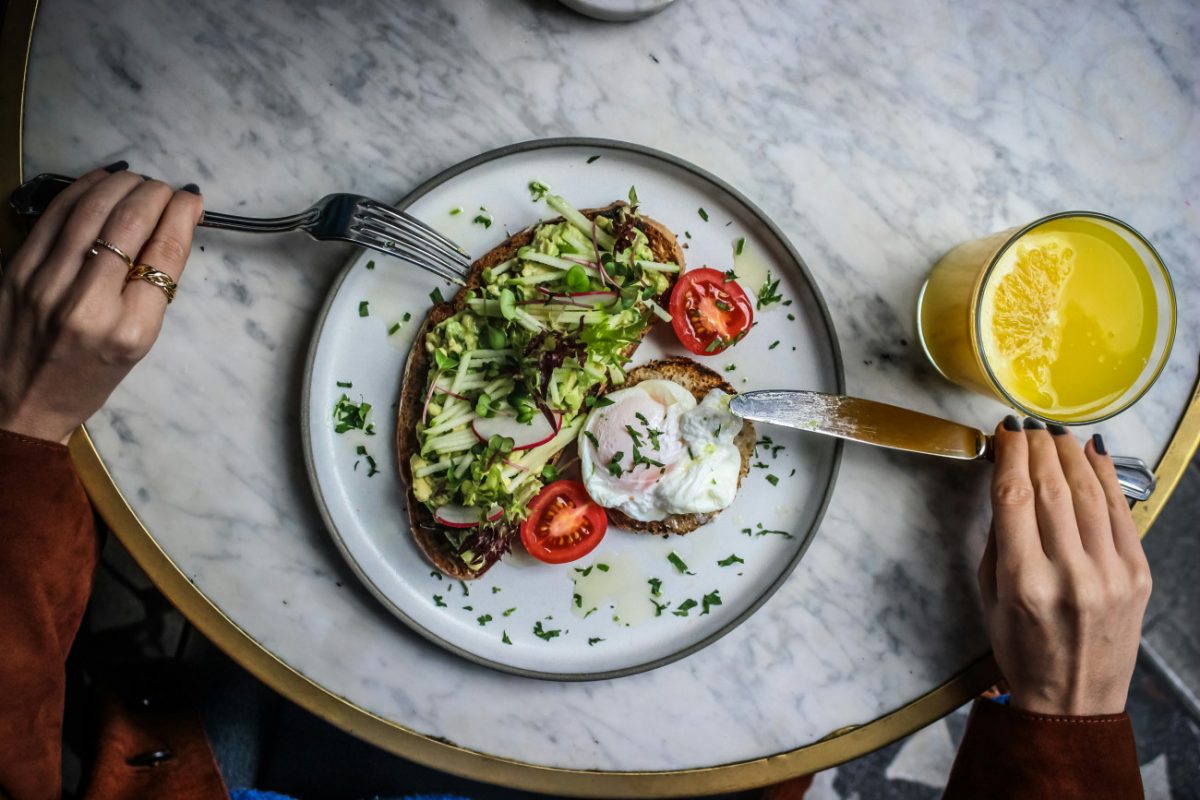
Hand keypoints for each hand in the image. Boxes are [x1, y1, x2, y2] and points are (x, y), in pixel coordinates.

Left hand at [0, 163, 201, 443]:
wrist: (22, 404)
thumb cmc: (89, 379)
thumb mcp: (139, 344)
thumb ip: (154, 288)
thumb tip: (172, 229)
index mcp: (130, 330)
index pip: (164, 253)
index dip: (181, 215)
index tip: (191, 200)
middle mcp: (88, 304)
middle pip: (130, 224)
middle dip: (154, 194)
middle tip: (166, 189)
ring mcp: (47, 283)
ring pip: (92, 211)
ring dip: (122, 184)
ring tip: (138, 179)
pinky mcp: (18, 270)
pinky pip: (56, 215)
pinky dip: (83, 189)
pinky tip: (102, 181)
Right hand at [978, 417, 1151, 715]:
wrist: (1075, 699)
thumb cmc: (1021, 650)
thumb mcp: (990, 597)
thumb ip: (997, 540)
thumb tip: (1007, 485)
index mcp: (1023, 582)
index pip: (1014, 498)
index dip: (1009, 457)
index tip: (1004, 433)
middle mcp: (1069, 574)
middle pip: (1052, 489)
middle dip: (1039, 448)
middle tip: (1028, 426)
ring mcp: (1110, 574)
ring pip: (1088, 495)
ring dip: (1070, 455)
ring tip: (1056, 433)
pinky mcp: (1138, 576)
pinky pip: (1120, 514)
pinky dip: (1105, 478)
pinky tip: (1092, 453)